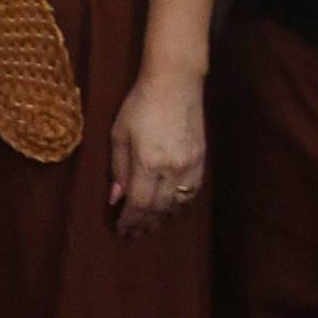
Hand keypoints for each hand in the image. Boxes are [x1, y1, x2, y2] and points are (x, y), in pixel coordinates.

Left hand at [108, 68, 206, 236]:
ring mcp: (190, 165)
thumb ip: (118, 168)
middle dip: (144, 224)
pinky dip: (179, 206)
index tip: (121, 230)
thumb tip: (115, 198)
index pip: (139, 203)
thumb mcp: (119, 133)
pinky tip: (171, 210)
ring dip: (163, 219)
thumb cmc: (140, 104)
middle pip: (158, 208)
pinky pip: (191, 193)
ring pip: (177, 204)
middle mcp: (172, 168)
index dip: (130, 220)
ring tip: (150, 227)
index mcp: (148, 162)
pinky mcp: (201, 160)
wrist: (175, 82)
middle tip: (133, 234)